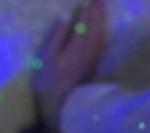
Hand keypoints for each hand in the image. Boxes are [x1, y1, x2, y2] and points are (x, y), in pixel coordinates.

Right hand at [33, 0, 106, 132]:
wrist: (62, 106)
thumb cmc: (49, 82)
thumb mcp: (47, 56)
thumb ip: (57, 34)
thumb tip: (65, 14)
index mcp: (77, 45)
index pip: (85, 21)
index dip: (88, 8)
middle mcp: (89, 50)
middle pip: (96, 25)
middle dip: (98, 10)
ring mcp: (93, 58)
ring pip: (101, 33)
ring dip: (102, 19)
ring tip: (102, 7)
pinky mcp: (94, 65)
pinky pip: (102, 43)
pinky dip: (103, 31)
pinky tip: (102, 28)